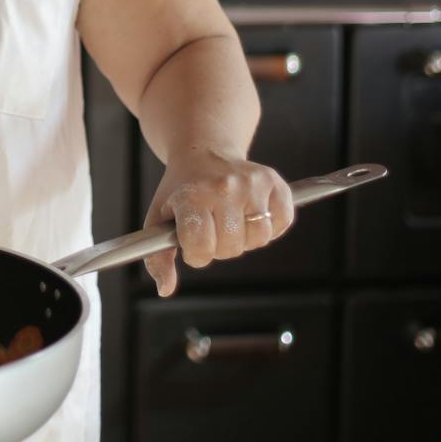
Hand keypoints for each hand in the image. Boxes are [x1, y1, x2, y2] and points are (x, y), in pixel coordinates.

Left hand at [142, 149, 293, 296]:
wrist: (203, 152)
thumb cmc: (181, 191)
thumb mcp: (158, 219)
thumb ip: (158, 259)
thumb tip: (166, 289)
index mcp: (192, 196)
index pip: (201, 246)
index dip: (196, 254)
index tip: (192, 244)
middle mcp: (224, 187)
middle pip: (232, 246)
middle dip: (220, 247)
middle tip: (211, 229)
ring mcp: (252, 183)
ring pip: (259, 238)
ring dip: (245, 239)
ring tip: (231, 221)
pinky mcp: (275, 182)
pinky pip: (282, 222)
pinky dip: (270, 227)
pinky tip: (251, 214)